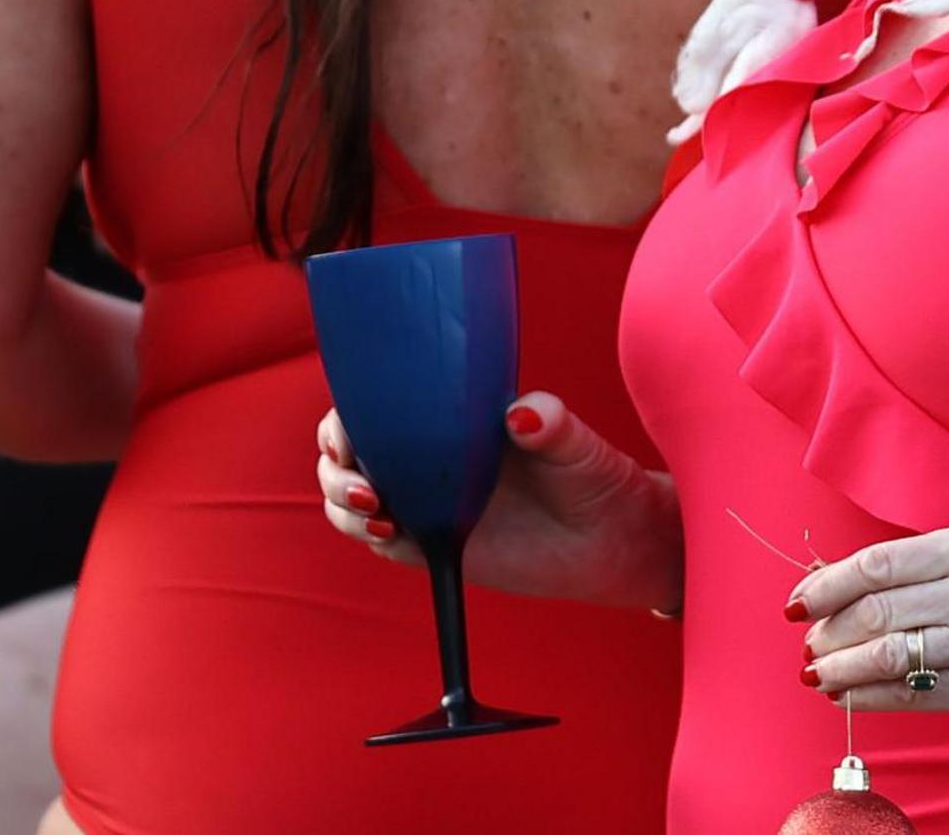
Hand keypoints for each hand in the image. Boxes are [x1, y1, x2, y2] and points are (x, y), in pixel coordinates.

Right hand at [315, 393, 676, 611]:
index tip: (352, 427)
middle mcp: (428, 456)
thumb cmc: (595, 476)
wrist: (612, 541)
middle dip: (336, 461)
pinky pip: (381, 540)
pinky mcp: (434, 545)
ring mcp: (426, 502)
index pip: (379, 402)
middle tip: (363, 481)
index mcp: (451, 417)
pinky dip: (367, 535)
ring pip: (351, 497)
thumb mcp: (578, 444)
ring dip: (342, 500)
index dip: (349, 410)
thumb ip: (551, 424)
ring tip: (375, 511)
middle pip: (348, 450)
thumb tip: (521, 414)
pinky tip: (388, 532)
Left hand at [795, 523, 948, 730]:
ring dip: (841, 667)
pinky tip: (845, 695)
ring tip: (817, 672)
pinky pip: (912, 695)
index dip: (829, 584)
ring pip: (890, 655)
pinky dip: (868, 697)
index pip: (880, 563)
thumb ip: (918, 567)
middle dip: (830, 630)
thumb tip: (834, 582)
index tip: (800, 600)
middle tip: (809, 641)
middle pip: (879, 610)